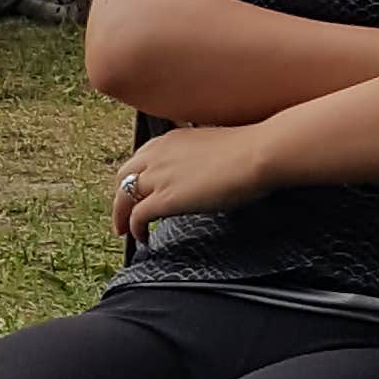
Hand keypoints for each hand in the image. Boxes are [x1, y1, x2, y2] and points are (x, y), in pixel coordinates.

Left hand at [113, 122, 273, 241]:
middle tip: (123, 213)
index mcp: (170, 140)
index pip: (140, 158)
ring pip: (124, 197)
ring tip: (125, 231)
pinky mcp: (165, 198)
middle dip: (120, 195)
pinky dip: (135, 229)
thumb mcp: (214, 145)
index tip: (137, 189)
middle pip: (124, 176)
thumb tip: (207, 168)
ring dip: (121, 216)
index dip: (135, 176)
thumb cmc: (249, 150)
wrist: (257, 154)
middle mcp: (158, 155)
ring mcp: (159, 176)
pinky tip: (143, 239)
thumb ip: (200, 155)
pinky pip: (138, 216)